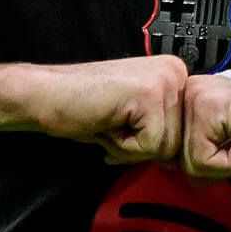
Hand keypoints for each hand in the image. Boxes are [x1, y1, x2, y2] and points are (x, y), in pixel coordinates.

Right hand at [14, 56, 186, 163]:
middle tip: (112, 122)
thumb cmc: (84, 106)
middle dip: (140, 145)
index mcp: (174, 73)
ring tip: (109, 121)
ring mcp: (164, 81)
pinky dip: (122, 146)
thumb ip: (162, 128)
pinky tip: (106, 121)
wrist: (46, 95)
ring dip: (130, 146)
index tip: (123, 122)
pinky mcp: (149, 95)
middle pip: (178, 141)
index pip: (184, 132)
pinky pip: (149, 146)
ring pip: (165, 146)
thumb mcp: (136, 117)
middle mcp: (175, 71)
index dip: (148, 141)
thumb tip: (181, 160)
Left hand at [181, 74, 230, 178]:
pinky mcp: (203, 108)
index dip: (219, 162)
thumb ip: (214, 154)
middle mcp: (190, 91)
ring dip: (230, 164)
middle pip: (184, 160)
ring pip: (192, 165)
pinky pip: (204, 161)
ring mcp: (193, 97)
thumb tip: (194, 182)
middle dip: (222, 166)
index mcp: (197, 97)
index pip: (186, 151)